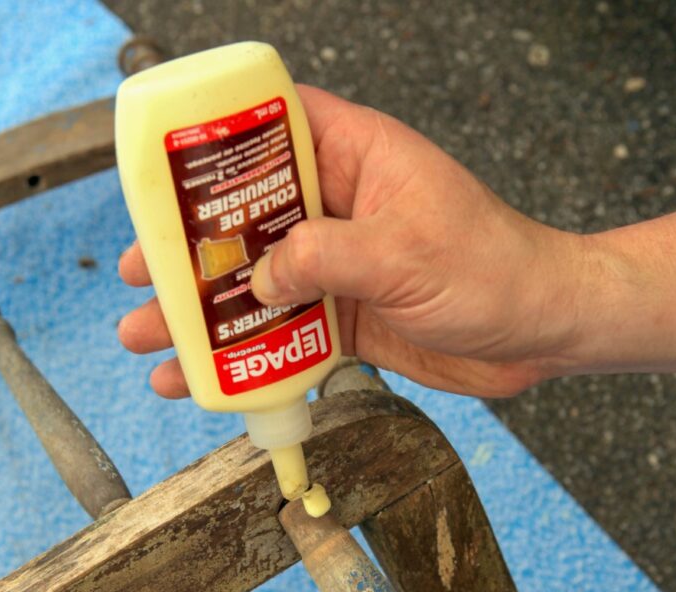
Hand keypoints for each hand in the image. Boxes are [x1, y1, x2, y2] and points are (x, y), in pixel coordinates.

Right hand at [117, 85, 584, 398]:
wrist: (537, 334)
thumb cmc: (493, 268)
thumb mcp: (403, 252)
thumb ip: (323, 257)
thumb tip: (256, 276)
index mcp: (356, 159)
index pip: (273, 127)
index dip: (215, 144)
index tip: (164, 172)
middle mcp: (339, 209)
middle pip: (245, 218)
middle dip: (188, 248)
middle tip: (138, 270)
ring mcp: (338, 267)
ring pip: (255, 283)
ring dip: (202, 311)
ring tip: (147, 334)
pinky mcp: (344, 318)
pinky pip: (280, 335)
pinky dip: (243, 356)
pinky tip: (204, 380)